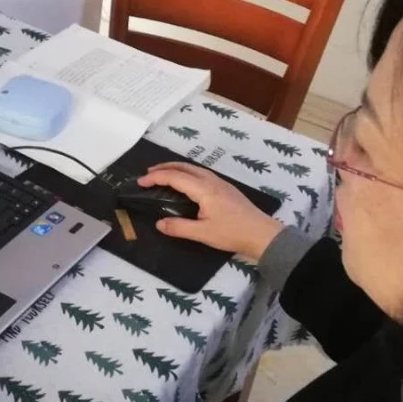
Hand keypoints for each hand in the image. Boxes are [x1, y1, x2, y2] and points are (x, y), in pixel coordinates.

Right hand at [136, 161, 283, 259]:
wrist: (262, 234)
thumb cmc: (232, 233)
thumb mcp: (203, 233)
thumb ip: (179, 227)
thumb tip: (159, 223)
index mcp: (204, 189)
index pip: (174, 177)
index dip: (155, 178)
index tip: (140, 183)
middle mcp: (211, 181)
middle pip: (184, 167)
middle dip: (164, 168)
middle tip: (148, 174)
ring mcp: (220, 183)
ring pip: (194, 168)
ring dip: (176, 169)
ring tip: (163, 175)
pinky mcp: (226, 188)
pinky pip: (201, 173)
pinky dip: (187, 173)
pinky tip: (186, 183)